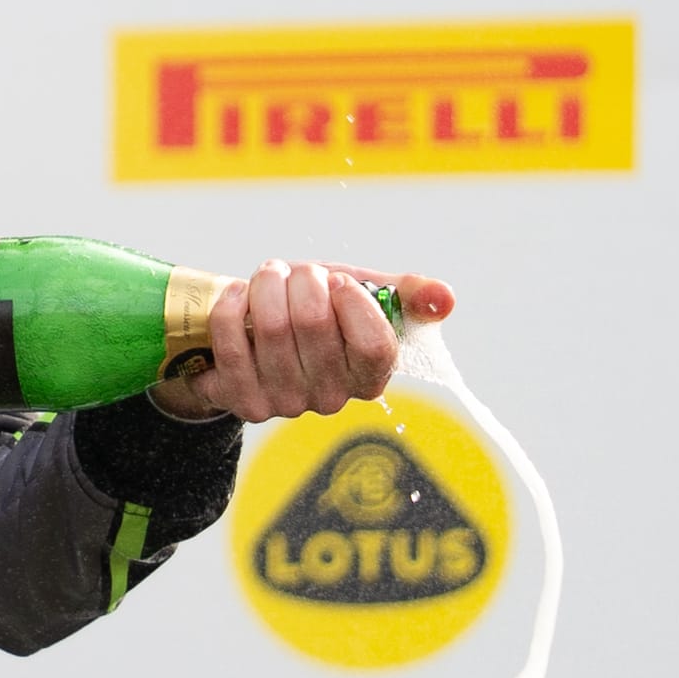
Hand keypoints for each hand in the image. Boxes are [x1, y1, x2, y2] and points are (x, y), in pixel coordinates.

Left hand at [148, 262, 454, 424]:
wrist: (254, 335)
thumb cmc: (316, 312)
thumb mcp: (362, 297)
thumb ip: (406, 294)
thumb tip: (445, 299)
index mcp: (370, 376)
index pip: (374, 344)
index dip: (354, 302)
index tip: (337, 283)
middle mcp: (331, 398)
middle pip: (315, 324)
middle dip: (303, 280)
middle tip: (297, 273)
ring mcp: (286, 404)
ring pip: (271, 326)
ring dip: (267, 285)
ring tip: (270, 277)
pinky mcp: (243, 400)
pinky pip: (233, 338)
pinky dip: (234, 303)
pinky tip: (240, 293)